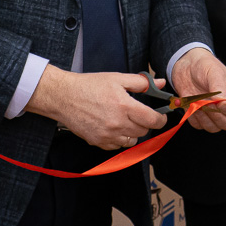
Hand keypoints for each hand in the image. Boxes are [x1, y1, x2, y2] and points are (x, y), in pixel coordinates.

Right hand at [25, 67, 167, 150]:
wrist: (64, 97)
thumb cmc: (90, 85)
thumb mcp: (117, 78)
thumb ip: (141, 82)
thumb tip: (160, 84)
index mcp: (125, 106)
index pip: (153, 120)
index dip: (161, 119)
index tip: (160, 116)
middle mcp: (118, 124)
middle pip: (144, 131)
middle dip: (145, 123)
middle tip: (139, 114)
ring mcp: (107, 135)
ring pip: (132, 141)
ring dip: (133, 132)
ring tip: (125, 120)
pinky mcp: (98, 142)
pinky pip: (117, 146)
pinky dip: (119, 139)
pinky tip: (113, 127)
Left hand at [169, 47, 225, 132]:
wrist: (187, 66)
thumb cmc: (205, 66)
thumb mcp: (214, 73)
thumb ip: (218, 88)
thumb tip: (219, 102)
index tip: (220, 103)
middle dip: (216, 115)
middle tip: (207, 103)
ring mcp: (213, 113)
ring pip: (213, 127)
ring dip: (204, 117)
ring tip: (197, 101)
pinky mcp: (200, 116)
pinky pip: (198, 125)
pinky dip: (193, 116)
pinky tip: (191, 103)